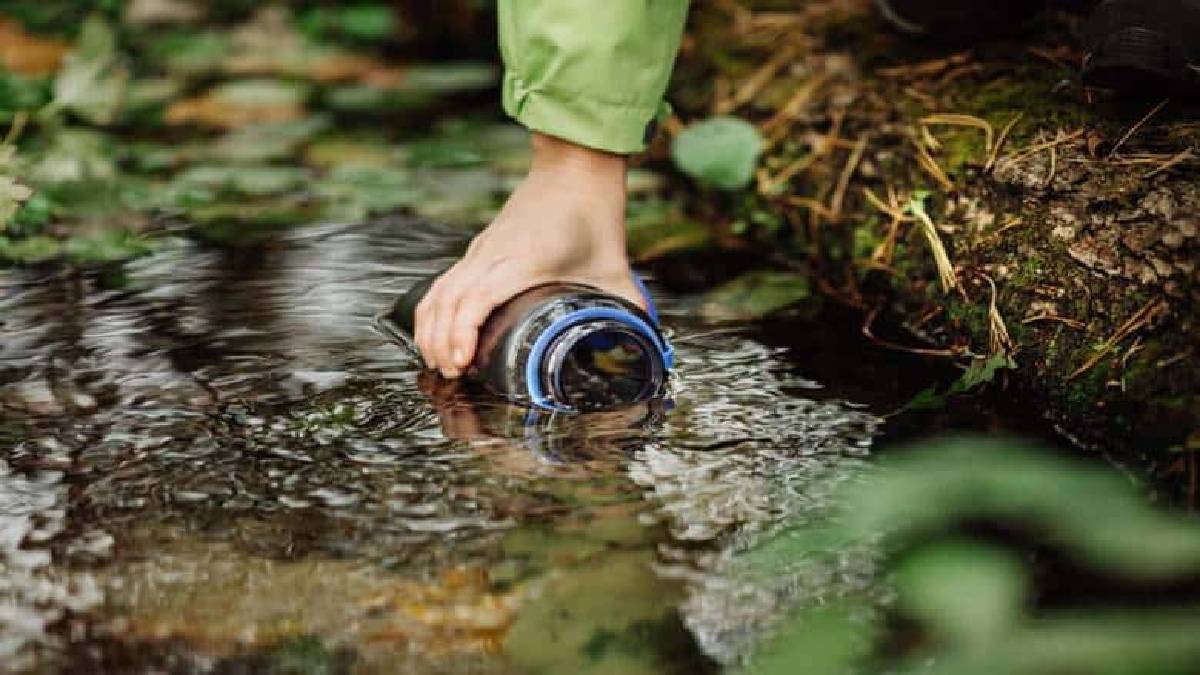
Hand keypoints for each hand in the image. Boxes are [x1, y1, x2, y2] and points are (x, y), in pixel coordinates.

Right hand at [414, 132, 643, 377]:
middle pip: (447, 301)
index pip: (476, 299)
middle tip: (453, 374)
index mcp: (523, 259)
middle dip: (440, 343)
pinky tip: (435, 334)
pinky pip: (444, 283)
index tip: (463, 362)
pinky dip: (433, 311)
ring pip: (439, 292)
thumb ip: (628, 306)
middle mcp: (494, 254)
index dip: (462, 333)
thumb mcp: (615, 267)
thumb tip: (644, 340)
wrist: (575, 169)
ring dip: (431, 329)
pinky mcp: (479, 250)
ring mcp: (481, 250)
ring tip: (441, 363)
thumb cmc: (593, 213)